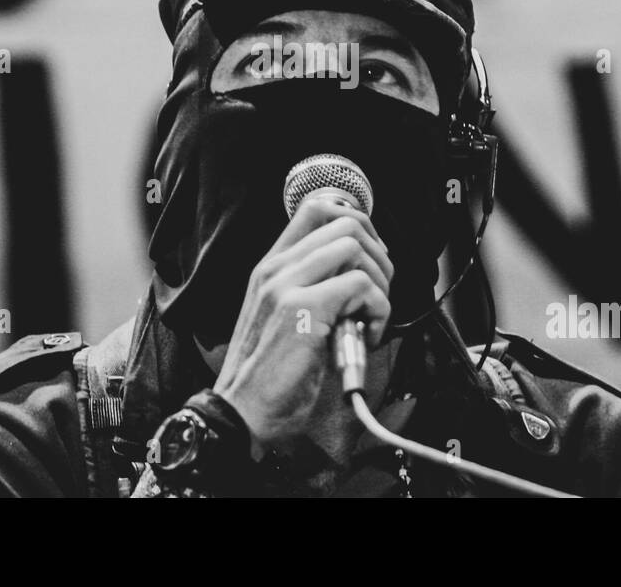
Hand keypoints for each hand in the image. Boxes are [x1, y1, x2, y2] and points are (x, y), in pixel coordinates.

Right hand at [212, 198, 393, 456]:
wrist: (241, 412)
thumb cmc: (268, 374)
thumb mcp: (283, 318)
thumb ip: (311, 288)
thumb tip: (360, 275)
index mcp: (271, 267)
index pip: (316, 209)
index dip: (356, 221)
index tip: (371, 256)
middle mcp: (276, 268)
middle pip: (345, 222)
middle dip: (378, 254)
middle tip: (378, 291)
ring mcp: (287, 285)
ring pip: (355, 247)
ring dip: (379, 282)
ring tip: (371, 316)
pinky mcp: (304, 309)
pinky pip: (362, 286)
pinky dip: (377, 310)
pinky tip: (366, 336)